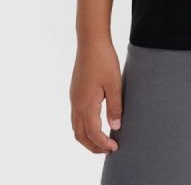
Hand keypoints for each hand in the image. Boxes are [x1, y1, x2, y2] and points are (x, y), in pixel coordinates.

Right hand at [70, 38, 122, 153]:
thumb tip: (116, 127)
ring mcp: (74, 98)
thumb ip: (115, 107)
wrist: (90, 41)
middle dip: (93, 146)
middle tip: (108, 149)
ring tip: (102, 140)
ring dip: (88, 137)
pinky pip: (76, 117)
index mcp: (86, 104)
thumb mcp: (114, 84)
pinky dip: (84, 126)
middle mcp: (76, 104)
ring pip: (76, 127)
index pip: (93, 133)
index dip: (103, 144)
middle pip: (80, 135)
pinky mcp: (75, 92)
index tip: (115, 147)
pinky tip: (96, 122)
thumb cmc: (104, 60)